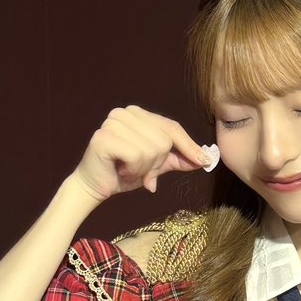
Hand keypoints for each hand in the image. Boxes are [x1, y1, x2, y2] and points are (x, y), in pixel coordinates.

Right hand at [71, 105, 211, 203]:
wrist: (95, 187)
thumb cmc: (123, 172)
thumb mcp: (156, 164)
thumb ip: (178, 158)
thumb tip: (205, 158)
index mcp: (137, 113)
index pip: (171, 127)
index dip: (188, 145)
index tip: (204, 161)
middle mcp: (124, 112)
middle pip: (164, 140)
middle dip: (157, 164)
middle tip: (140, 171)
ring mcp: (112, 122)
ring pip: (152, 149)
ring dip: (144, 169)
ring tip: (128, 170)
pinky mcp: (104, 137)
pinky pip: (136, 155)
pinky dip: (133, 170)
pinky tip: (120, 170)